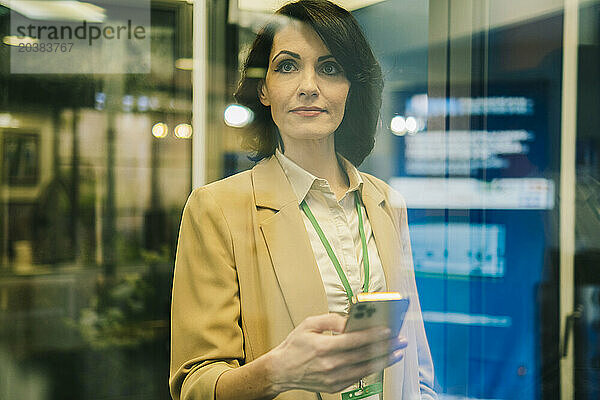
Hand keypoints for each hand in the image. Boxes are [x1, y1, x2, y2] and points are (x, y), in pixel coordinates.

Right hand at [267, 313, 406, 393]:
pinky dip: (370, 370)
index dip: (373, 336)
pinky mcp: (334, 386)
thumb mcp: (309, 325)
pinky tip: (379, 362)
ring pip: (364, 369)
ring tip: (396, 352)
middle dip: (385, 348)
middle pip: (363, 356)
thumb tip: (350, 320)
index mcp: (323, 347)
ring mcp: (333, 378)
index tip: (388, 331)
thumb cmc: (294, 346)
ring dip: (383, 360)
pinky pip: (357, 377)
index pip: (354, 341)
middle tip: (399, 341)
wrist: (281, 371)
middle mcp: (330, 365)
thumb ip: (331, 320)